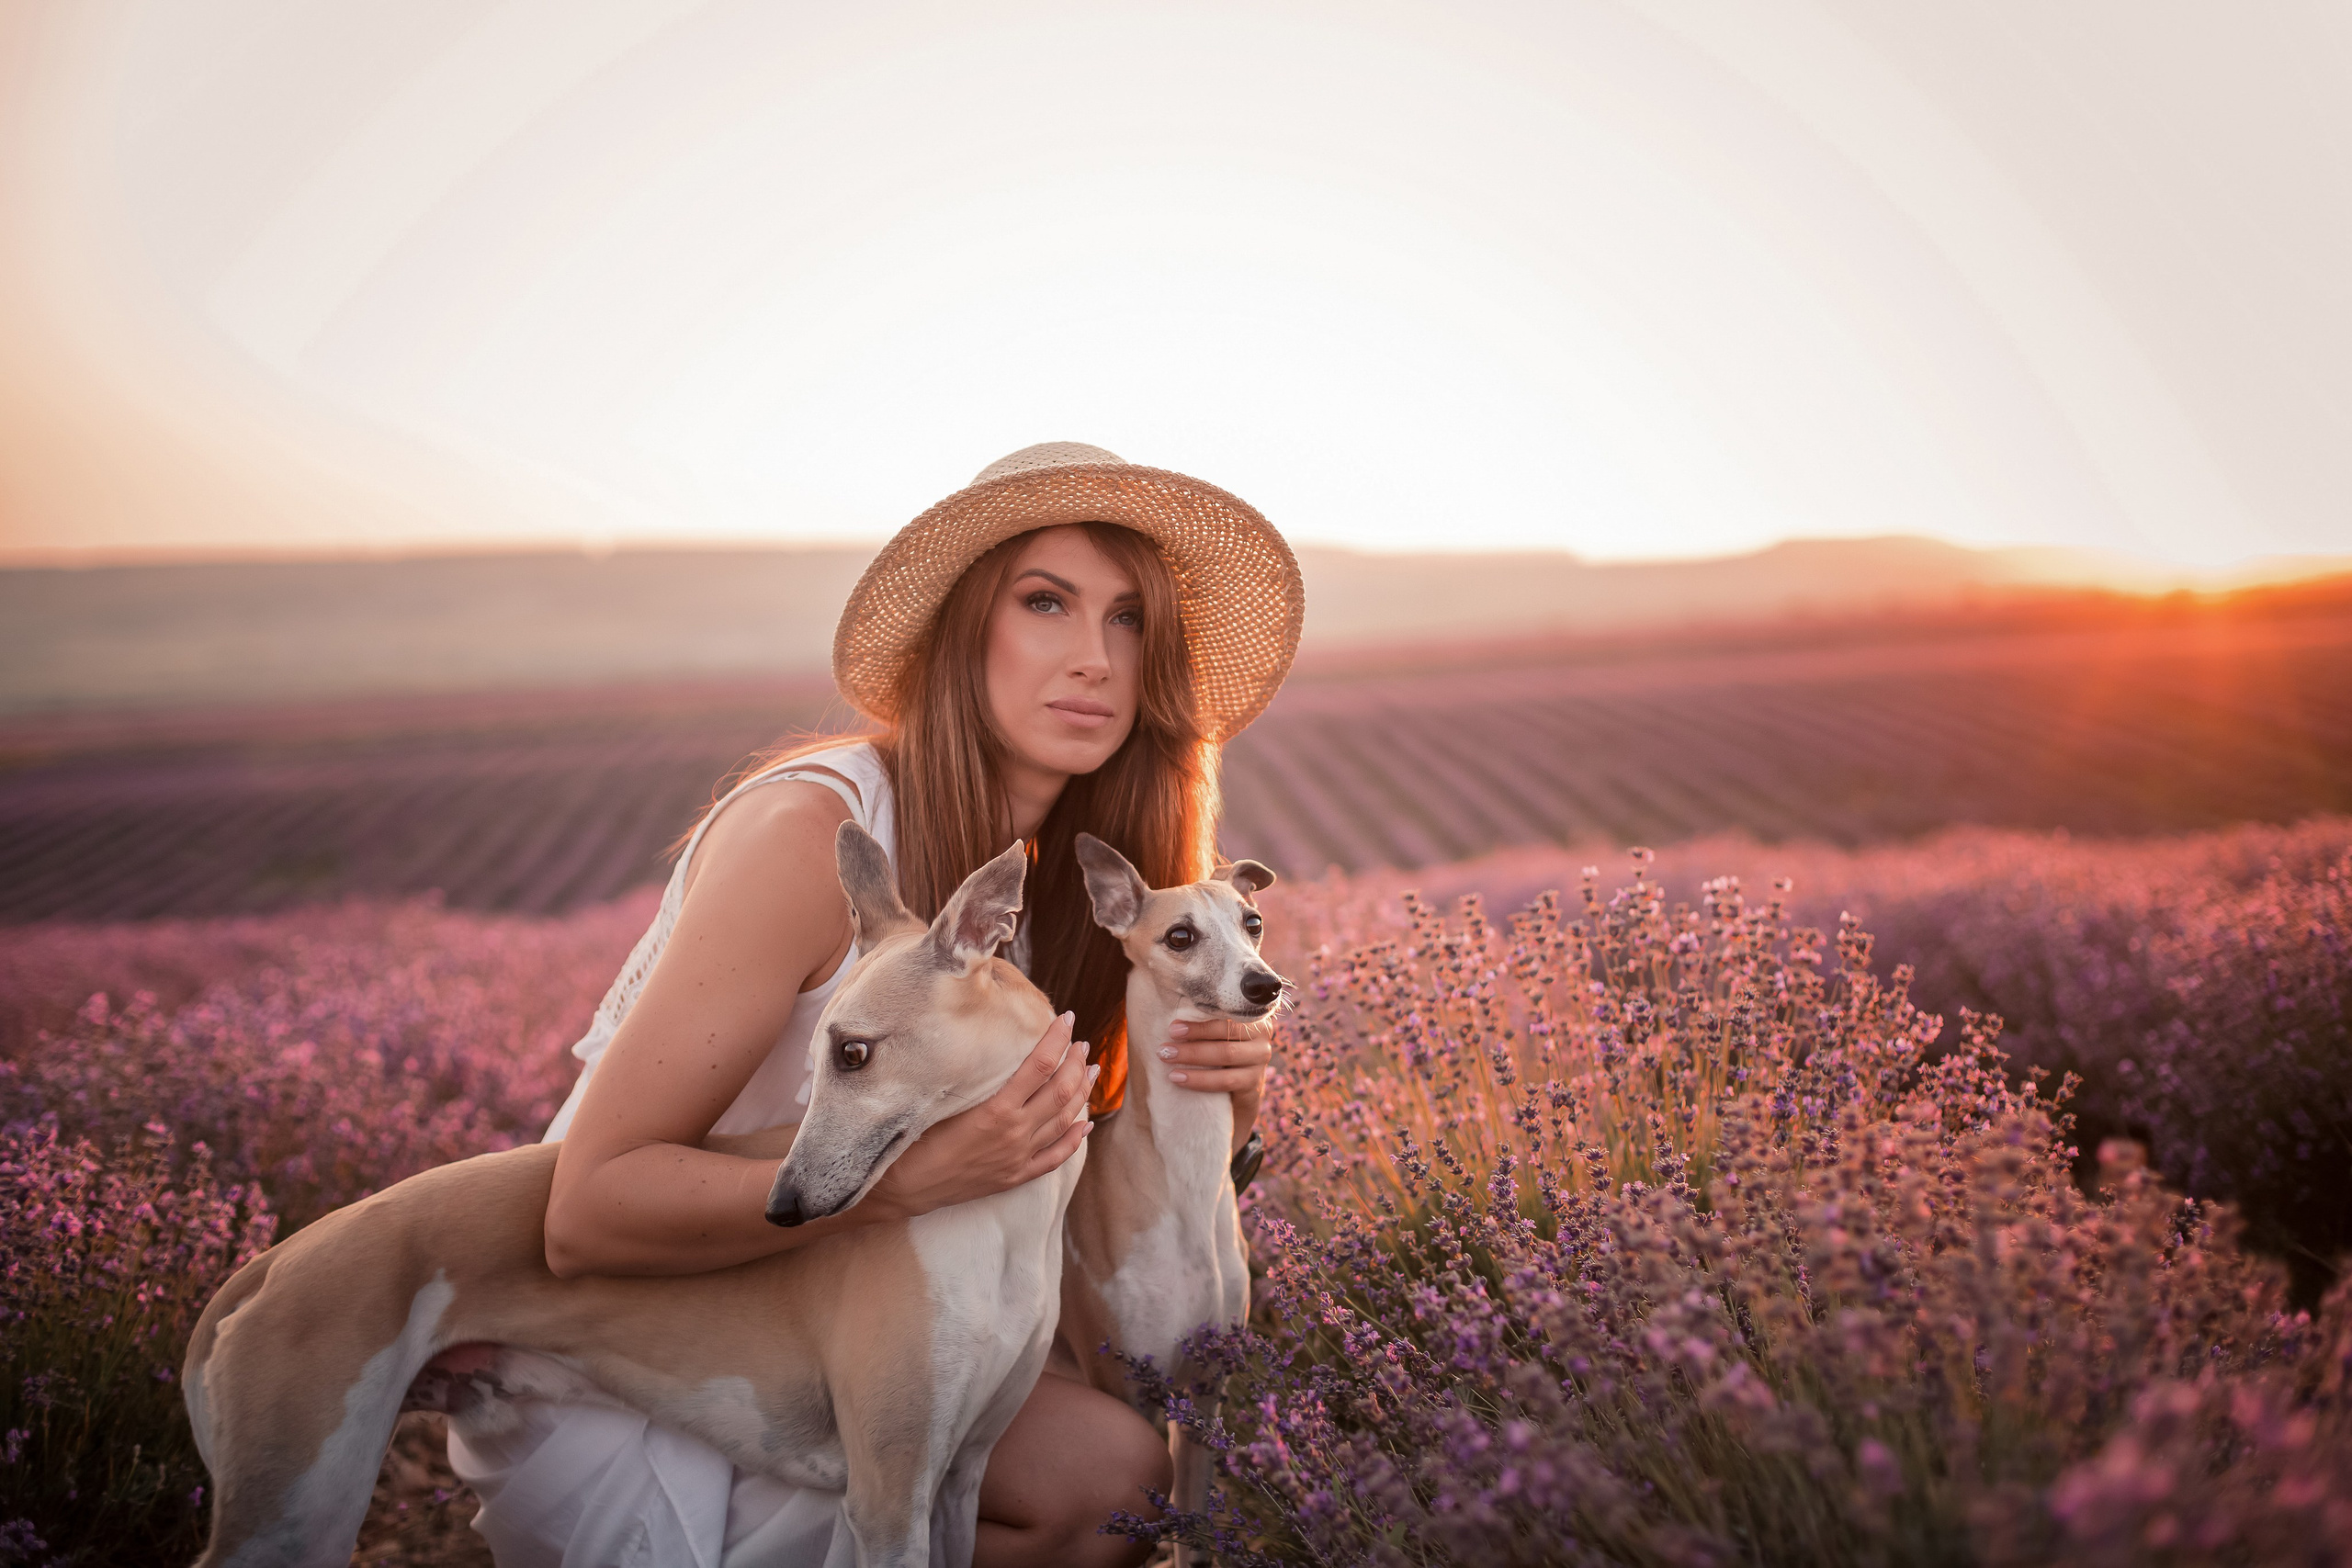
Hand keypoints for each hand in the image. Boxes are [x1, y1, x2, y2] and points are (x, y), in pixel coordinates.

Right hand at [860, 1012, 1093, 1220]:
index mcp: (996, 1109)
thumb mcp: (944, 1098)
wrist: (904, 1186)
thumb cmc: (915, 1136)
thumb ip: (976, 1078)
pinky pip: (1055, 1156)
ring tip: (1091, 1071)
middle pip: (1061, 1091)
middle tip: (1082, 1043)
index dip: (1057, 1039)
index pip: (1040, 1065)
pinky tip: (1087, 1124)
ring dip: (1082, 1093)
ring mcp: (1018, 1157)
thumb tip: (997, 1047)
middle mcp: (1014, 1133)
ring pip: (1064, 1120)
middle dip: (1076, 1063)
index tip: (1068, 1019)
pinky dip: (1075, 1138)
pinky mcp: (1015, 1176)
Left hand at [1158, 1016, 1272, 1150]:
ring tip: (1168, 1059)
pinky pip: (1226, 1080)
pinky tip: (1180, 1079)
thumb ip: (1204, 1023)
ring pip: (1226, 1054)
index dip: (1199, 1020)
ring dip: (1193, 1056)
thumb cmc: (1218, 1055)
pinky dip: (1201, 1080)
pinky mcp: (1254, 1082)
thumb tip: (1172, 1021)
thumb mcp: (1215, 1036)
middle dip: (1193, 1038)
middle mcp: (1261, 1035)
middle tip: (1165, 1047)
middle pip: (1226, 1031)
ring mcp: (1261, 1059)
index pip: (1225, 1013)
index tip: (1173, 1027)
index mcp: (1251, 1015)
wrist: (1236, 1094)